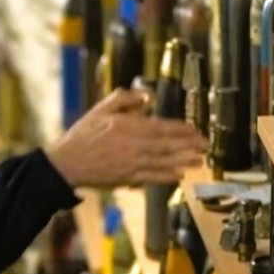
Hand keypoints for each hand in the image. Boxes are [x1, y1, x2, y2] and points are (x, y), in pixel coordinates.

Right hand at [45, 87, 205, 187]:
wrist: (67, 163)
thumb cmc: (83, 134)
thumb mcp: (101, 109)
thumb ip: (124, 99)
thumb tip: (147, 96)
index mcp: (128, 126)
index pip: (161, 126)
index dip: (180, 129)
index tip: (195, 129)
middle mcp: (134, 144)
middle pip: (167, 144)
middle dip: (188, 145)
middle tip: (205, 145)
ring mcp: (132, 163)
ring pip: (164, 161)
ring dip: (183, 161)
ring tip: (200, 161)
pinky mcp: (127, 177)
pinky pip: (152, 177)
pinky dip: (166, 177)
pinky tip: (179, 176)